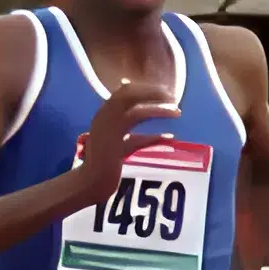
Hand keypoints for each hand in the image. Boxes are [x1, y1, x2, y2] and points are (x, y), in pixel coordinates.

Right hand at [72, 71, 179, 201]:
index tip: (165, 89)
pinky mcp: (113, 148)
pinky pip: (138, 140)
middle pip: (129, 95)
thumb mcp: (126, 141)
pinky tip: (170, 137)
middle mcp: (103, 118)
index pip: (124, 91)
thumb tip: (163, 128)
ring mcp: (107, 132)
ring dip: (158, 110)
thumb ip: (140, 132)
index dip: (145, 88)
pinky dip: (155, 136)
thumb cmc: (108, 162)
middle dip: (153, 93)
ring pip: (136, 113)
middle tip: (173, 95)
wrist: (90, 181)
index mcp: (104, 114)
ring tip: (177, 112)